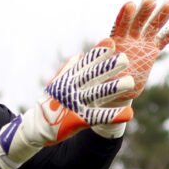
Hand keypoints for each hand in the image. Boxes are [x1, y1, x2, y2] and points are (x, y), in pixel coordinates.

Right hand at [0, 38, 133, 168]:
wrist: (37, 126)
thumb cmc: (50, 102)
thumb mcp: (57, 83)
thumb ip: (70, 69)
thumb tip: (80, 55)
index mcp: (69, 79)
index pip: (85, 64)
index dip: (97, 53)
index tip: (110, 42)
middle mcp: (72, 89)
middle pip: (93, 76)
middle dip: (108, 67)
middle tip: (125, 58)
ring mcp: (76, 104)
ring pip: (98, 94)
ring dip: (114, 88)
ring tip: (131, 82)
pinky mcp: (79, 120)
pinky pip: (99, 117)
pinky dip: (114, 115)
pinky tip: (129, 113)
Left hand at [108, 0, 168, 99]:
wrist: (117, 88)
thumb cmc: (104, 78)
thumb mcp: (100, 67)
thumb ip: (103, 54)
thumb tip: (108, 40)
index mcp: (116, 39)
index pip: (120, 25)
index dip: (125, 16)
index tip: (130, 5)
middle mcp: (130, 37)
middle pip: (138, 21)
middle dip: (144, 11)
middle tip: (150, 0)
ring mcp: (142, 42)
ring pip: (153, 27)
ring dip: (161, 15)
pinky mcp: (152, 51)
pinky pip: (164, 40)